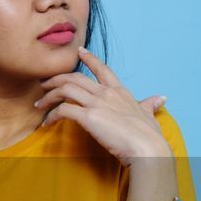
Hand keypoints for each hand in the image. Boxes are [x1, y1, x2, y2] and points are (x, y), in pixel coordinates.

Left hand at [34, 46, 172, 166]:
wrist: (147, 148)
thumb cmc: (149, 136)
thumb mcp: (149, 115)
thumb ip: (150, 105)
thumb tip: (160, 98)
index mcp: (120, 91)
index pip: (102, 69)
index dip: (90, 59)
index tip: (79, 52)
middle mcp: (107, 93)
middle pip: (74, 77)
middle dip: (56, 79)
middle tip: (44, 84)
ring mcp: (97, 103)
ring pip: (65, 89)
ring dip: (49, 96)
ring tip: (39, 104)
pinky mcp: (89, 117)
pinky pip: (63, 110)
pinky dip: (52, 115)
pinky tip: (47, 123)